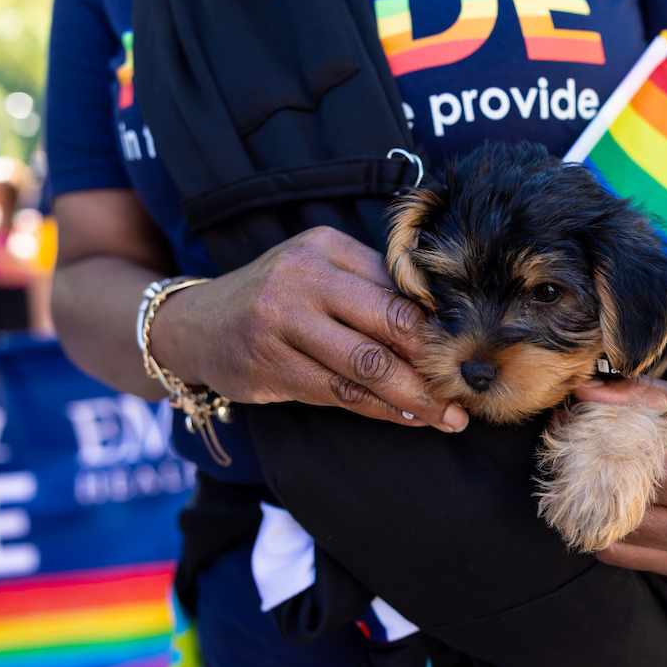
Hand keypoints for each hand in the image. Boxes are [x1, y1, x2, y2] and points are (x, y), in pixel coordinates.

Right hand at [149, 226, 468, 431]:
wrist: (196, 324)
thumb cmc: (279, 296)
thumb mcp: (320, 269)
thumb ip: (373, 285)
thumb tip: (444, 322)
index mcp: (325, 247)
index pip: (397, 289)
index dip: (438, 325)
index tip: (469, 350)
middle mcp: (301, 280)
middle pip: (388, 325)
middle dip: (434, 364)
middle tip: (467, 390)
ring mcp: (280, 324)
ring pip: (367, 368)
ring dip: (415, 398)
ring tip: (449, 417)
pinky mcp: (268, 367)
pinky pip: (340, 395)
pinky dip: (381, 411)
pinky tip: (409, 419)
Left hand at [572, 377, 666, 579]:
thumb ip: (637, 396)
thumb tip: (580, 390)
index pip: (630, 478)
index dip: (595, 453)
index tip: (574, 431)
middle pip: (618, 516)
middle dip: (587, 485)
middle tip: (570, 457)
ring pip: (617, 546)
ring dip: (597, 515)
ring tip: (591, 481)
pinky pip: (634, 559)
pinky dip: (617, 534)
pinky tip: (617, 504)